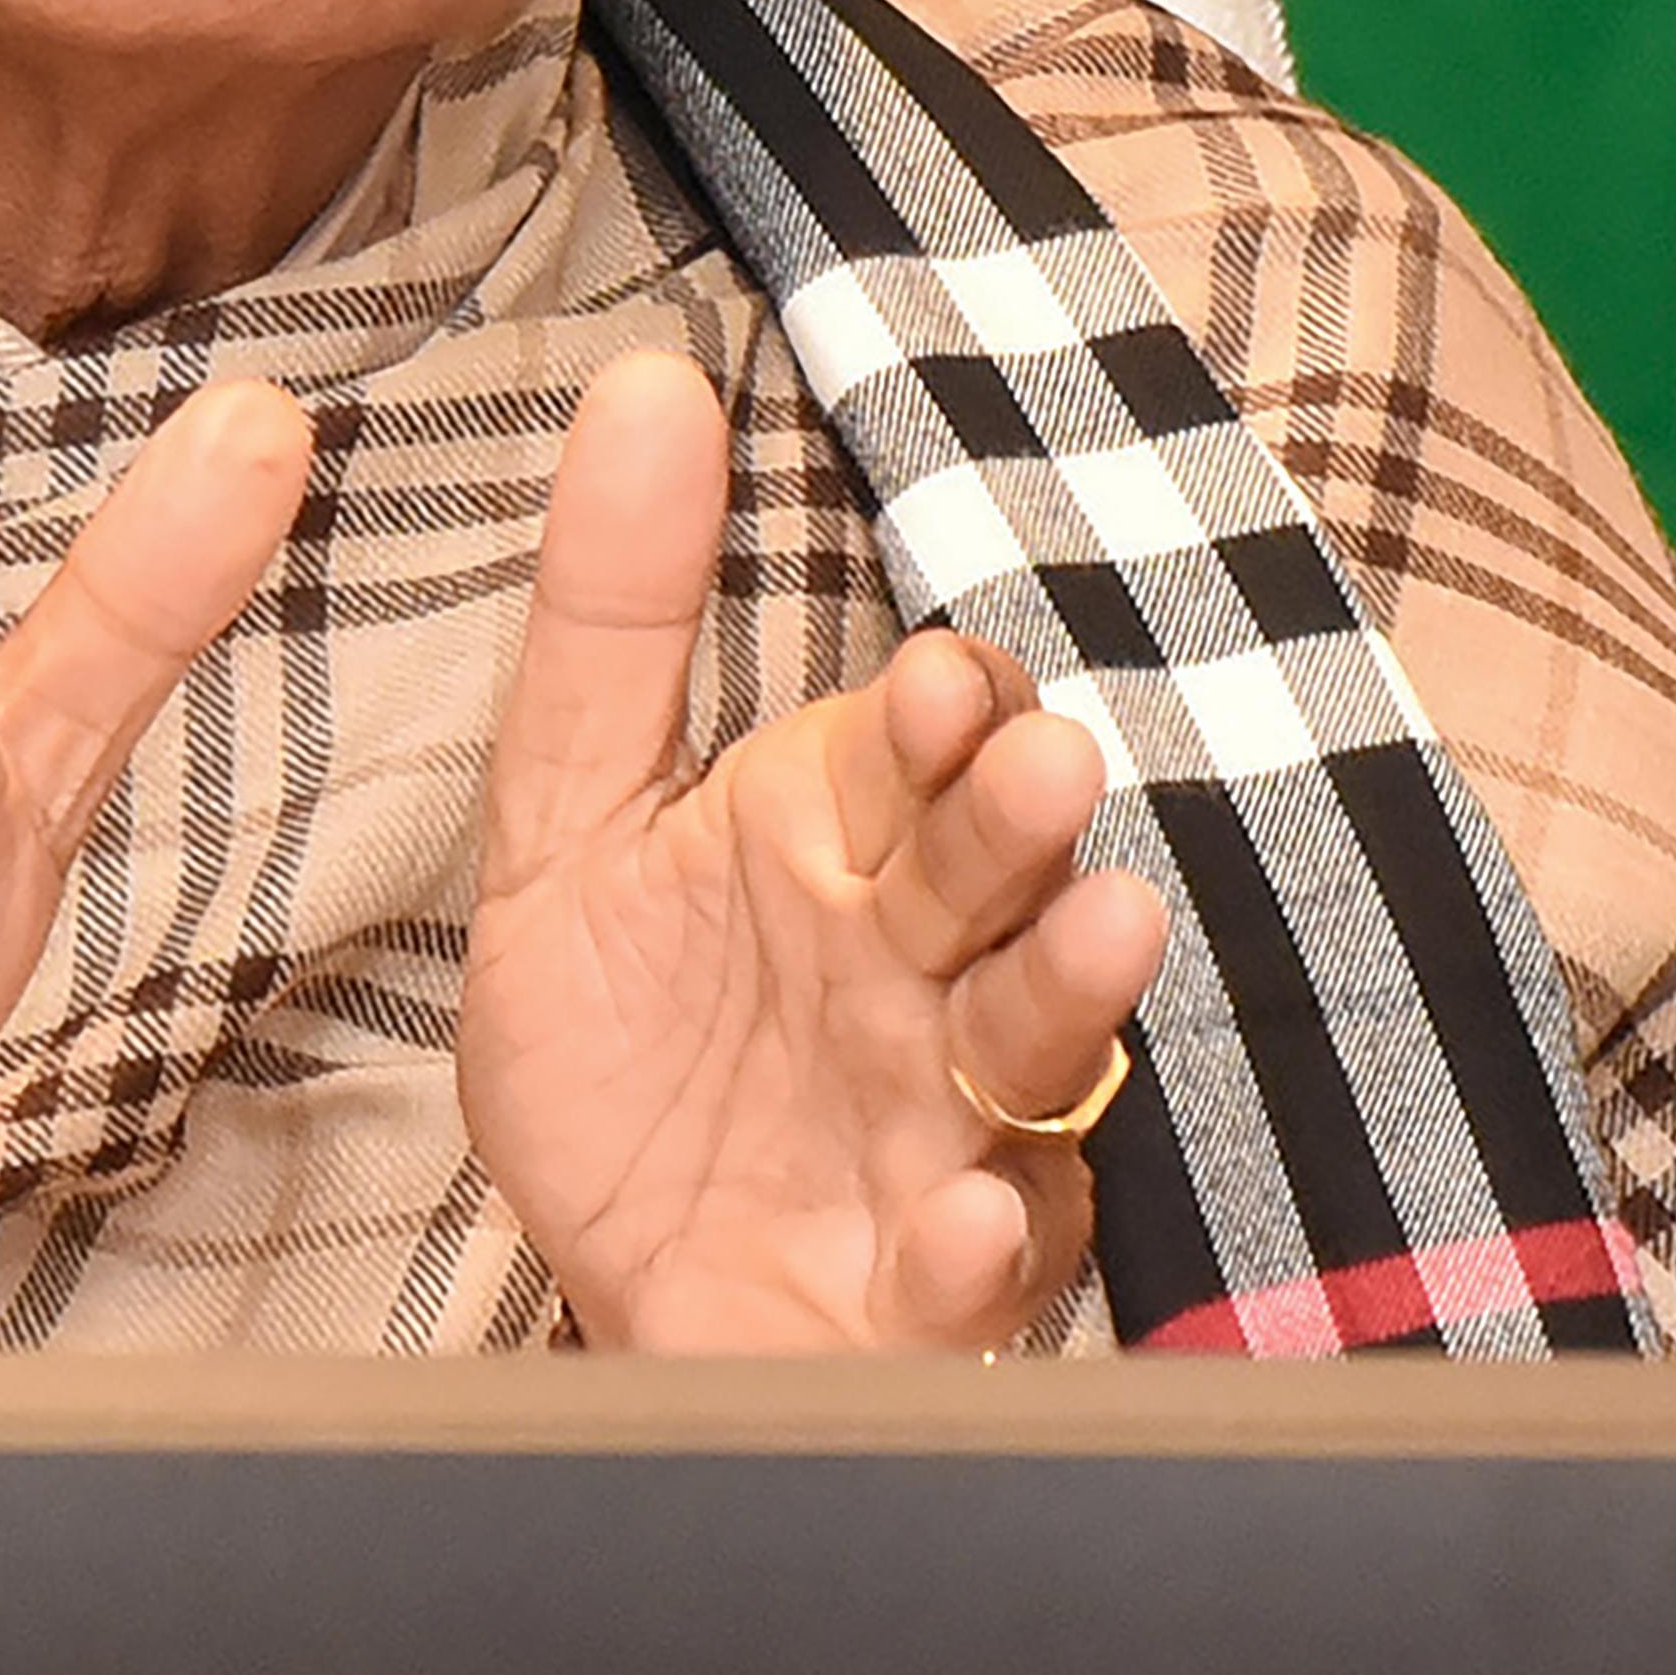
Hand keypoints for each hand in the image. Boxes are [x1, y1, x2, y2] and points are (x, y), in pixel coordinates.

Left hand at [460, 350, 1170, 1349]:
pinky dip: (981, 1246)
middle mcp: (921, 979)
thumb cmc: (631, 1055)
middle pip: (992, 884)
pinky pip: (976, 1273)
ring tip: (1104, 929)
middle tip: (1044, 764)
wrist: (623, 1286)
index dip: (937, 718)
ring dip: (1066, 994)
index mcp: (842, 854)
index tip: (942, 679)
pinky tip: (962, 1213)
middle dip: (1022, 827)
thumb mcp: (571, 833)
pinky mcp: (930, 1292)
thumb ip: (609, 629)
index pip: (915, 757)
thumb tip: (644, 382)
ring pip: (1033, 1054)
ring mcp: (946, 1132)